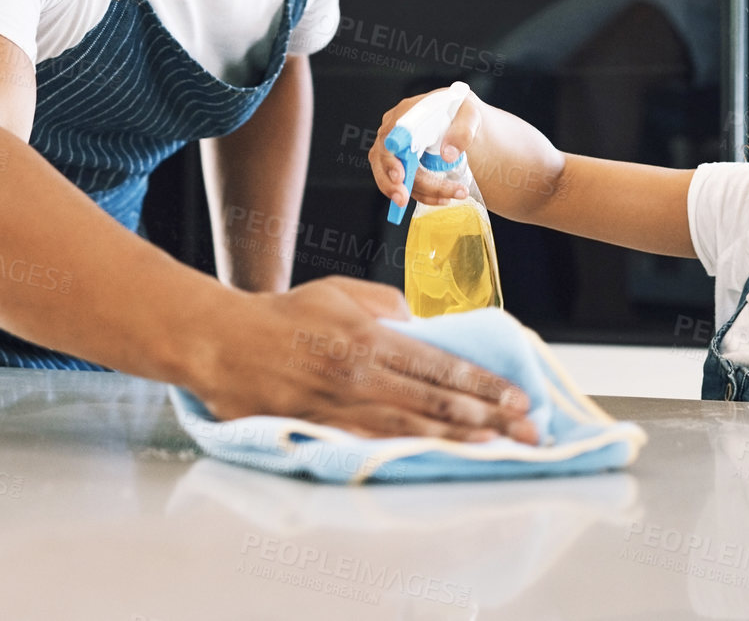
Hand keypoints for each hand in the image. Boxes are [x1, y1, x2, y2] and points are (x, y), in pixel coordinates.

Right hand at [190, 276, 538, 442]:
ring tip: (497, 448)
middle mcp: (360, 372)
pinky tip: (436, 457)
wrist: (222, 341)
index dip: (483, 383)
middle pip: (435, 399)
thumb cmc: (282, 314)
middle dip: (487, 416)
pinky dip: (410, 452)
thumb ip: (385, 304)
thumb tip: (420, 324)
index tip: (518, 396)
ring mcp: (340, 405)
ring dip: (458, 439)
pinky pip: (373, 443)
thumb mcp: (339, 290)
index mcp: (370, 335)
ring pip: (410, 427)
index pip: (440, 363)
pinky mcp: (321, 428)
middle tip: (527, 430)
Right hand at [368, 88, 561, 220]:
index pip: (394, 129)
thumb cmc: (495, 133)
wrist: (511, 162)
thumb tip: (445, 153)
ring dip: (417, 190)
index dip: (392, 152)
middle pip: (386, 152)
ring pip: (395, 174)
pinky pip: (408, 185)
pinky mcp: (418, 170)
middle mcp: (410, 125)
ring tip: (453, 196)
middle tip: (404, 197)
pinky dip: (422, 195)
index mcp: (422, 106)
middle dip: (392, 178)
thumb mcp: (481, 122)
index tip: (401, 174)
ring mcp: (411, 148)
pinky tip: (446, 199)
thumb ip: (464, 130)